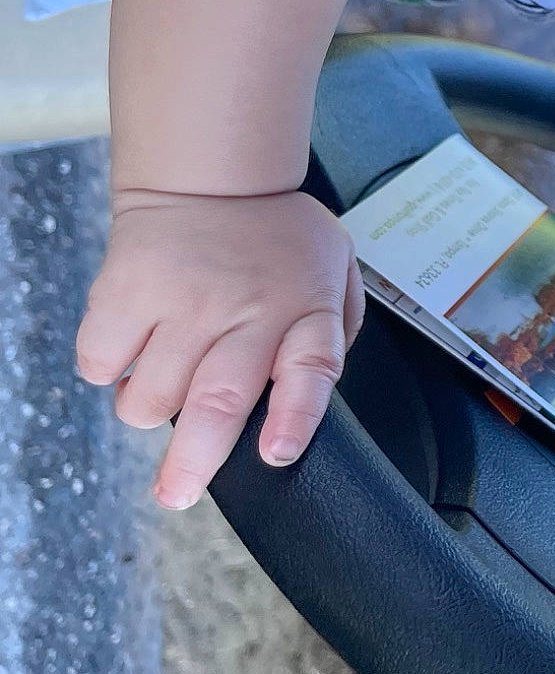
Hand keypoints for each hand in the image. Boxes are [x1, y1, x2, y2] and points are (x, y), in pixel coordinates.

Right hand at [75, 186, 364, 508]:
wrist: (213, 177)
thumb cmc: (278, 238)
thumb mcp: (335, 272)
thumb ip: (335, 335)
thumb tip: (309, 402)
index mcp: (306, 309)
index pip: (311, 370)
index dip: (294, 419)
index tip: (275, 455)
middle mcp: (247, 309)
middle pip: (219, 401)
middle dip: (195, 463)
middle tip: (176, 496)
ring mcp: (184, 300)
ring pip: (150, 397)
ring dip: (148, 410)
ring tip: (165, 382)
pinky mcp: (126, 291)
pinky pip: (100, 363)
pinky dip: (107, 372)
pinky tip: (134, 348)